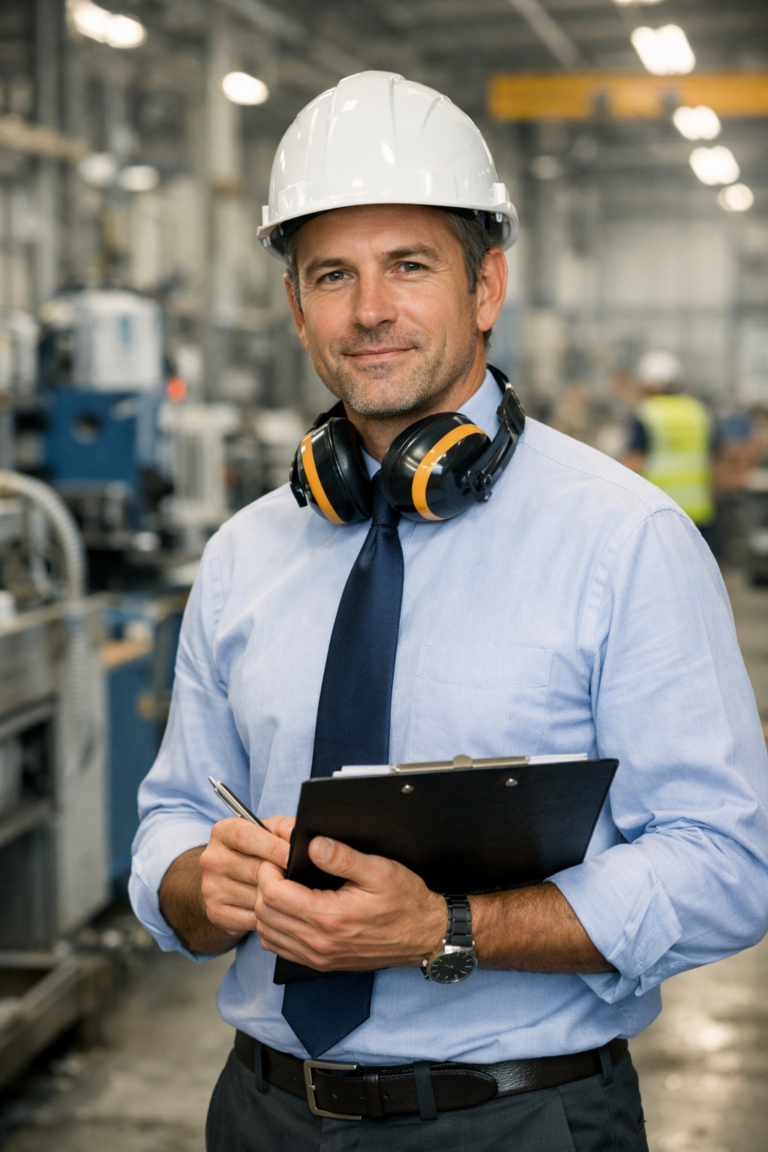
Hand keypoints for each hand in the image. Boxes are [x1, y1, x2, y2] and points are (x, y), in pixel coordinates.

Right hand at [198, 815, 294, 940]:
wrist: (225, 880)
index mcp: (223, 832)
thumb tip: (295, 836)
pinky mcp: (216, 913)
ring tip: (291, 894)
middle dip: (279, 875)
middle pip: (253, 870)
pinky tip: (276, 909)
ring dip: (277, 898)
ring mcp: (211, 888)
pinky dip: (269, 916)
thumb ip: (282, 827)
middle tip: (299, 879)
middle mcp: (212, 859)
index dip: (273, 847)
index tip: (293, 857)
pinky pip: (252, 918)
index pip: (246, 837)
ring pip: (255, 897)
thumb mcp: (267, 831)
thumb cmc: (254, 851)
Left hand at [254, 836, 447, 970]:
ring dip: (265, 909)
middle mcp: (319, 943)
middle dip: (262, 886)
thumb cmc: (405, 901)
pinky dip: (274, 928)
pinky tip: (287, 910)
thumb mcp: (380, 870)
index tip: (275, 857)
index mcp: (330, 917)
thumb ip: (344, 857)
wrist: (423, 935)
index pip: (273, 895)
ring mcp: (318, 957)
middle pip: (264, 914)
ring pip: (267, 934)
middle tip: (275, 867)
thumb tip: (314, 844)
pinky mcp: (320, 963)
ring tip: (280, 886)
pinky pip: (280, 948)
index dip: (267, 871)